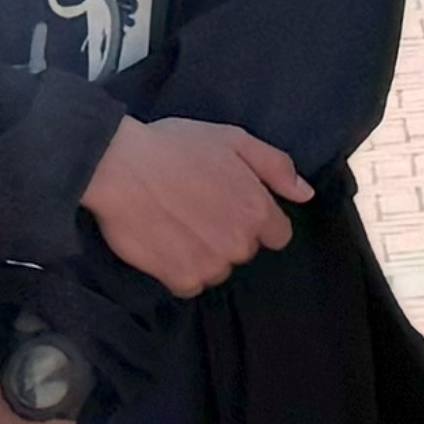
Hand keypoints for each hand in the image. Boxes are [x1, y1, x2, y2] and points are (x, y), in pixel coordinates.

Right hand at [82, 114, 310, 294]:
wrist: (118, 167)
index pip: (278, 235)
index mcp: (257, 209)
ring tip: (178, 223)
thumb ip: (276, 167)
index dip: (256, 219)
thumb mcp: (233, 140)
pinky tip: (165, 242)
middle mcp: (239, 242)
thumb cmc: (174, 147)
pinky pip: (191, 284)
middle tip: (199, 207)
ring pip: (219, 269)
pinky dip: (180, 269)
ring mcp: (210, 264)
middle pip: (245, 251)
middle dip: (229, 234)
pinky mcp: (180, 279)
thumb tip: (305, 194)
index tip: (231, 205)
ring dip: (205, 253)